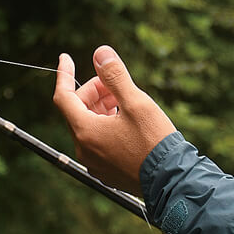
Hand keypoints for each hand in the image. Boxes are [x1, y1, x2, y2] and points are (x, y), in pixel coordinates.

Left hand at [52, 45, 176, 195]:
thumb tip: (100, 53)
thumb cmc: (153, 140)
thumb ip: (115, 76)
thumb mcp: (136, 102)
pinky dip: (106, 126)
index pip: (62, 97)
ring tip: (124, 101)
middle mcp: (84, 150)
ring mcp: (94, 163)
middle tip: (115, 84)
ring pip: (88, 127)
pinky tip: (127, 122)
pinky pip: (98, 143)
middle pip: (77, 111)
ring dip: (101, 108)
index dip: (64, 74)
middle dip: (93, 92)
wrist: (171, 179)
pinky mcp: (106, 172)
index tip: (66, 57)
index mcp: (86, 131)